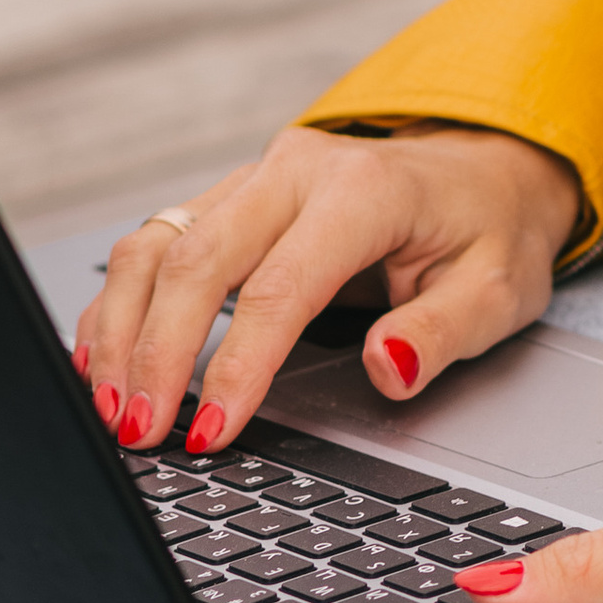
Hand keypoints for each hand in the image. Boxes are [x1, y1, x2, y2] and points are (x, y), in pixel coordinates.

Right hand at [73, 121, 580, 453]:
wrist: (485, 171)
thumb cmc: (489, 232)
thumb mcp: (498, 291)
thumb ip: (443, 332)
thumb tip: (388, 368)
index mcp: (365, 191)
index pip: (280, 286)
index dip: (237, 365)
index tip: (211, 431)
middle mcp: (298, 170)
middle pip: (197, 258)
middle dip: (157, 351)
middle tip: (138, 432)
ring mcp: (257, 176)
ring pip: (159, 241)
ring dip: (124, 326)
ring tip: (112, 406)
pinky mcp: (233, 194)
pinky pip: (157, 239)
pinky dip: (123, 298)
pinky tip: (104, 354)